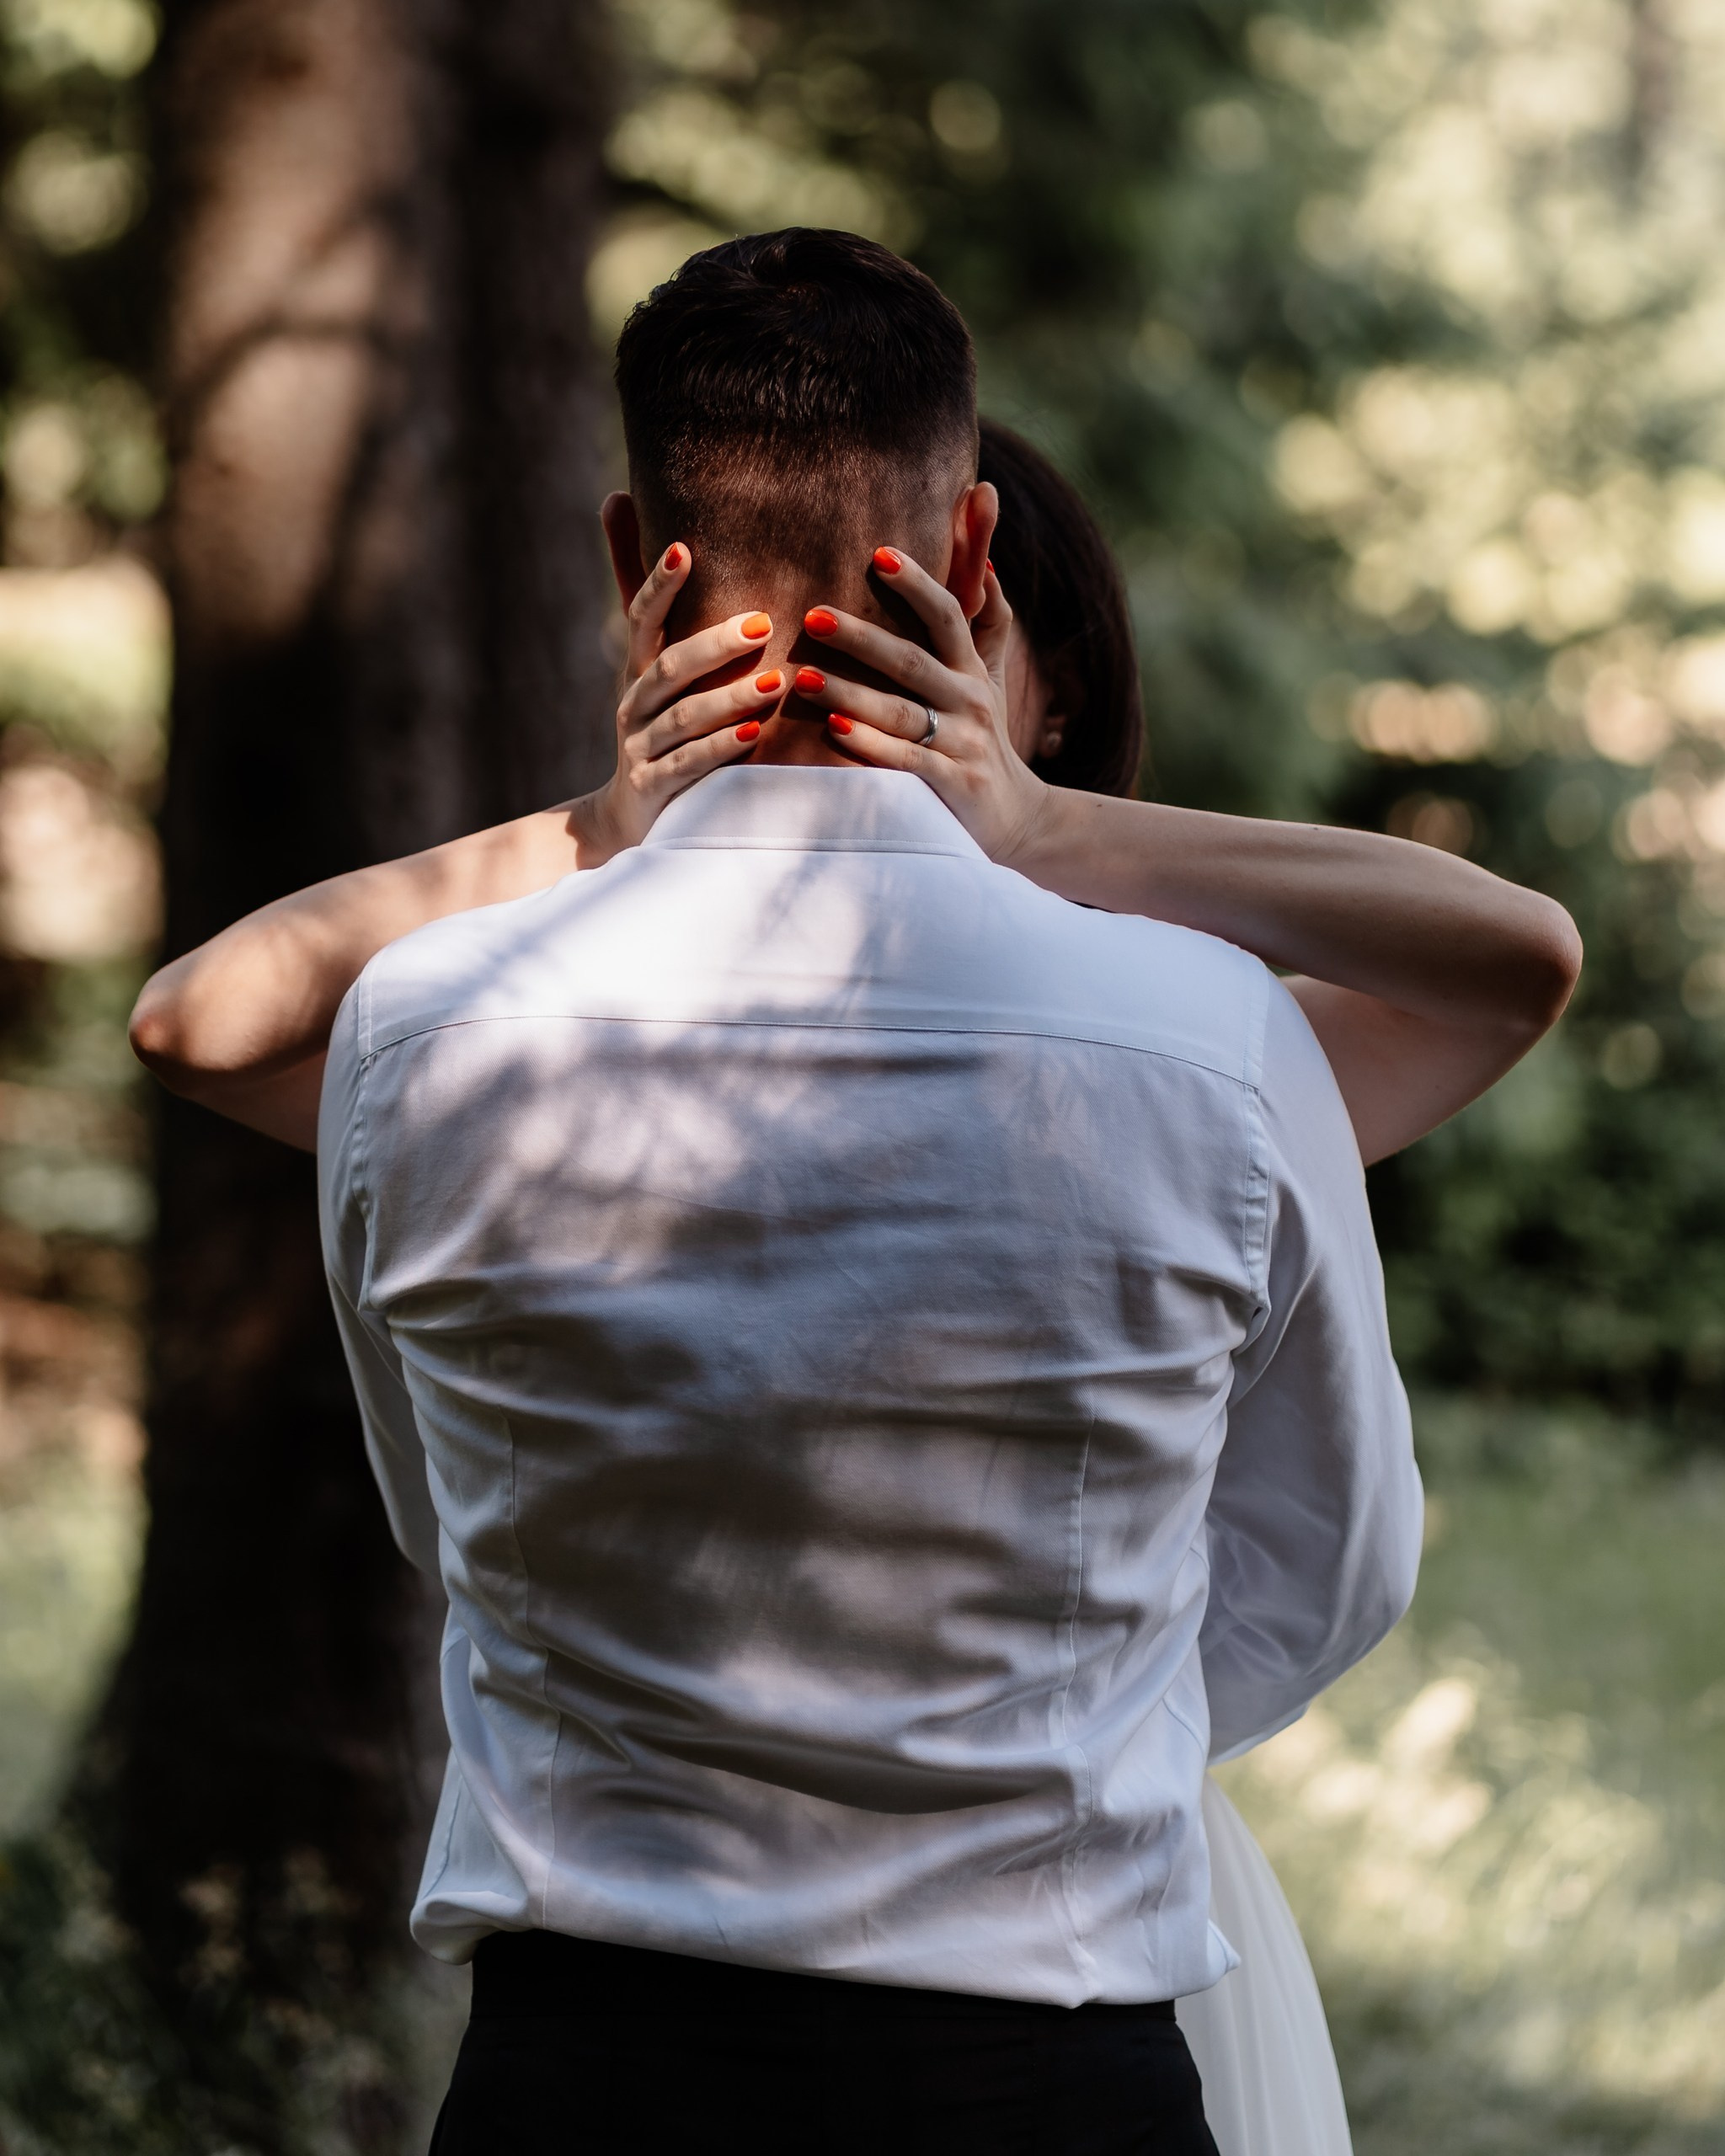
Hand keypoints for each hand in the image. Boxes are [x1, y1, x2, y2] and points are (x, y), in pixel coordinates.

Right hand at [578, 542, 779, 860]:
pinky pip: (688, 767)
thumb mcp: (647, 658)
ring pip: (684, 718)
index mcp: (637, 668)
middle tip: (762, 623)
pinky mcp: (654, 789)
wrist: (630, 814)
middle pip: (669, 667)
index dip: (659, 584)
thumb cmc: (656, 723)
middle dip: (713, 645)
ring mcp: (641, 747)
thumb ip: (640, 589)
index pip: (642, 617)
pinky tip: (752, 736)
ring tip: (775, 682)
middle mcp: (633, 703)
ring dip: (729, 698)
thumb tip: (616, 496)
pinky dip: (719, 750)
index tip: (686, 549)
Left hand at [791, 547, 1054, 866]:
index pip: (949, 615)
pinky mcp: (953, 785)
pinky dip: (871, 745)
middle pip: (912, 661)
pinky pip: (906, 761)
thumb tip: (986, 566)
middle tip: (813, 617)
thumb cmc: (984, 737)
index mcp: (971, 669)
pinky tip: (835, 729)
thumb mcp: (990, 678)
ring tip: (803, 677)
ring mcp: (962, 744)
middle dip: (862, 638)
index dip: (917, 584)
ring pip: (901, 713)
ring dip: (850, 693)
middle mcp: (969, 701)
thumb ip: (990, 622)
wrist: (1015, 816)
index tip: (879, 553)